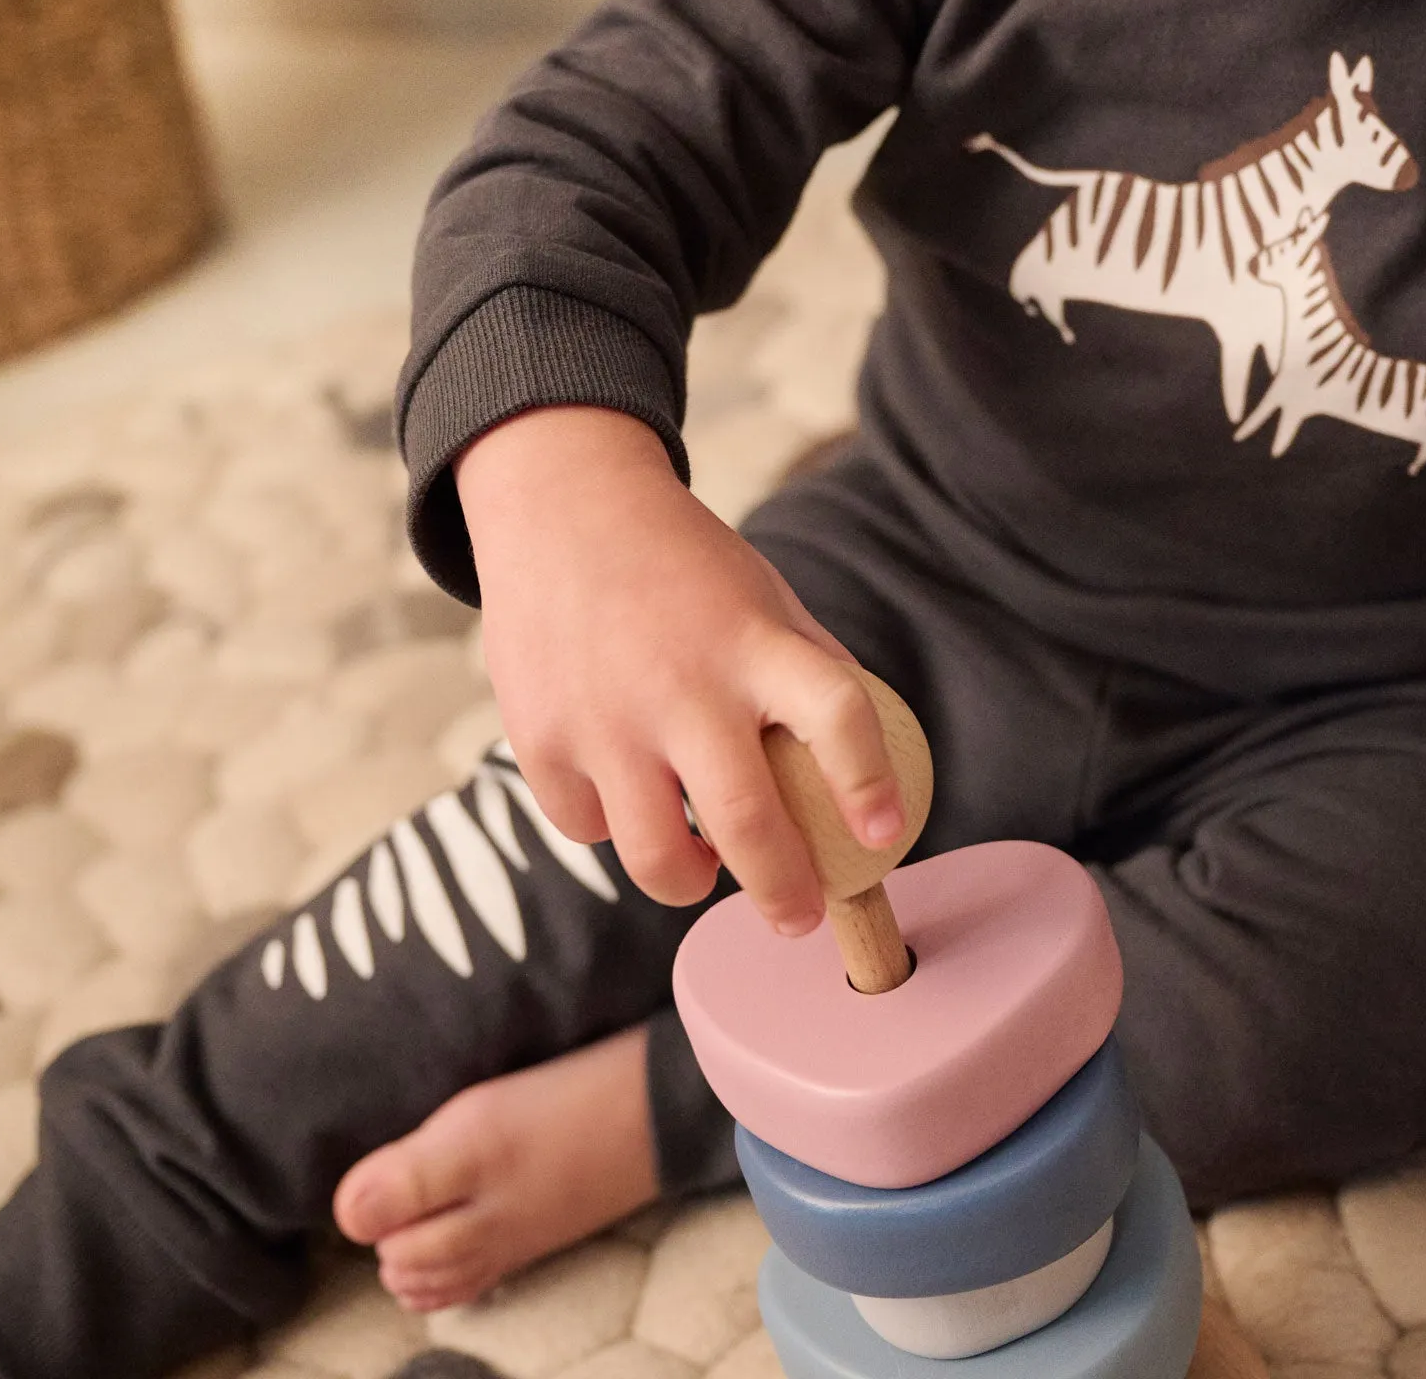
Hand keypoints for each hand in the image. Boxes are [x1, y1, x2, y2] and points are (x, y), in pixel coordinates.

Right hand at [454, 405, 904, 933]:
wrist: (562, 507)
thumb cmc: (682, 565)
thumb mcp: (763, 597)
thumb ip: (809, 673)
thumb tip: (865, 770)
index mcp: (755, 642)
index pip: (837, 715)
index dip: (868, 783)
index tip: (884, 834)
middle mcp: (683, 685)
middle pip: (748, 820)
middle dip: (787, 892)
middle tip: (802, 917)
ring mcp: (606, 718)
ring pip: (659, 859)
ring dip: (694, 883)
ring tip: (707, 870)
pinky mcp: (542, 740)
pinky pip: (590, 830)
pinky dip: (616, 830)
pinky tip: (630, 795)